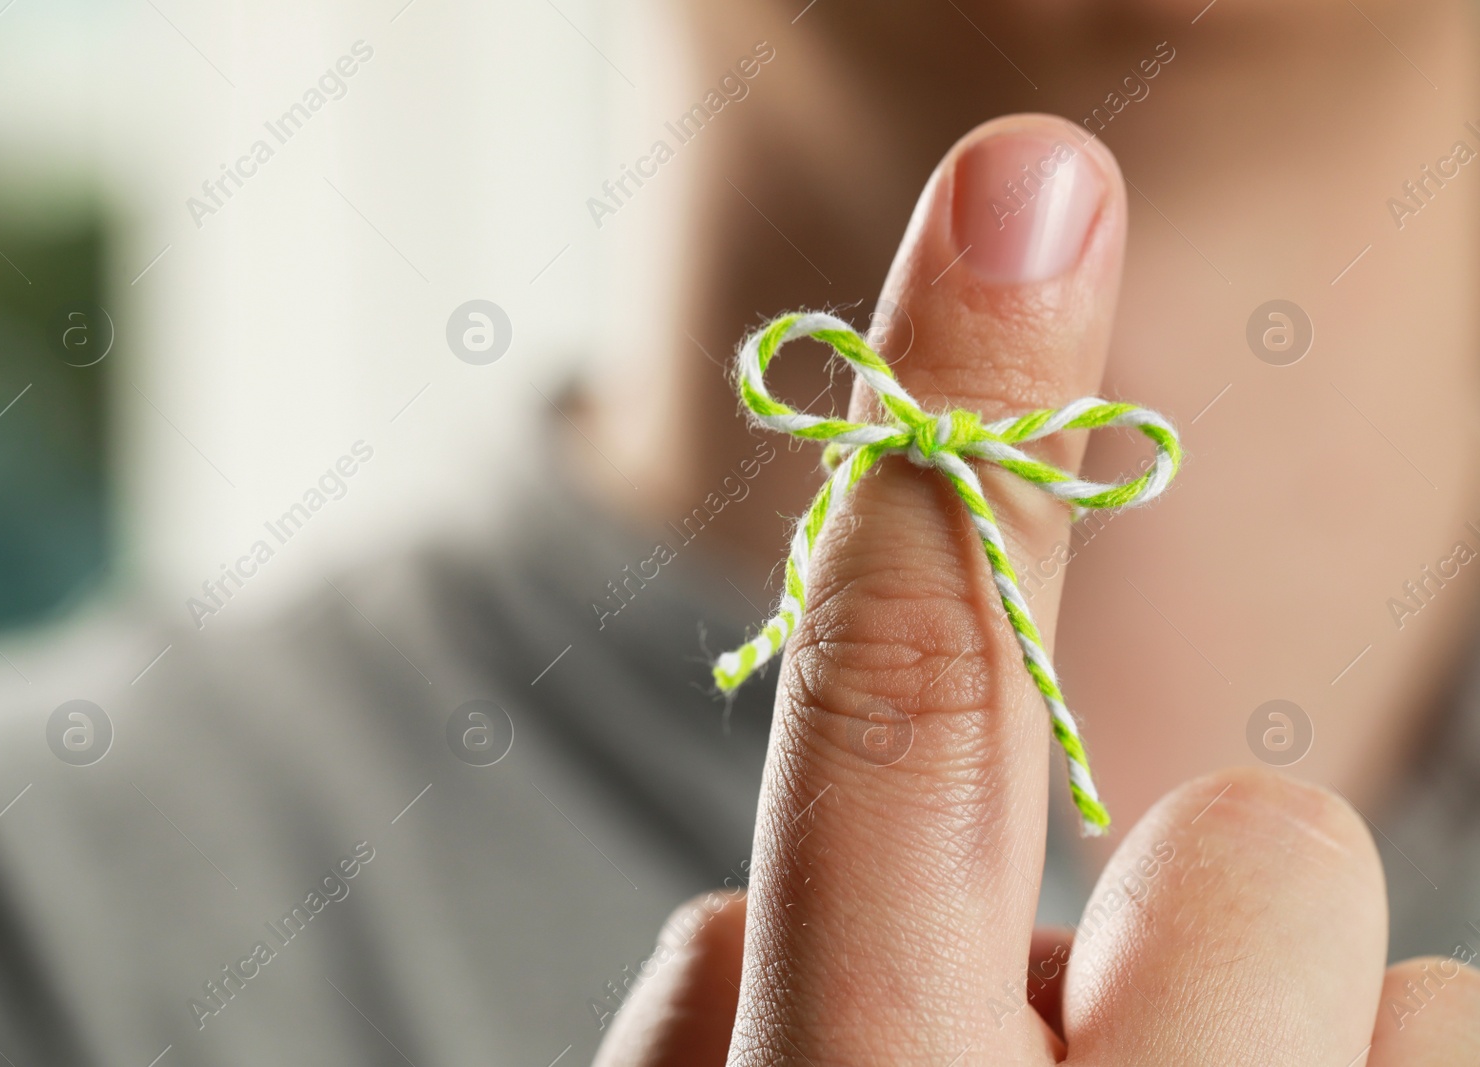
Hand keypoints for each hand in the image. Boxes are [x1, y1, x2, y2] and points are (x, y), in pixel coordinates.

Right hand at [592, 115, 1479, 1065]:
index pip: (898, 714)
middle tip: (1083, 1025)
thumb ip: (729, 1004)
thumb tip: (740, 918)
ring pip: (1387, 958)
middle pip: (1260, 839)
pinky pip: (1446, 1040)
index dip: (953, 428)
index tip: (1020, 188)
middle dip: (1178, 893)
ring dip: (1255, 1024)